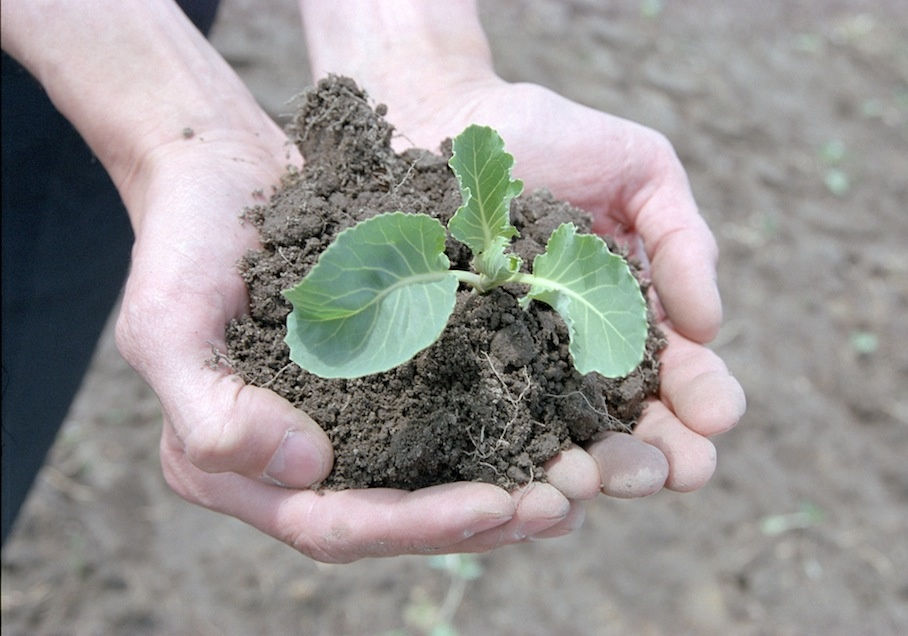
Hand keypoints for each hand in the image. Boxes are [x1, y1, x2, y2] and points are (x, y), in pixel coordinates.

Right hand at [115, 122, 588, 561]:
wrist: (220, 171)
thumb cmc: (182, 242)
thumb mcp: (167, 325)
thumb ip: (212, 415)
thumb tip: (304, 470)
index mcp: (237, 469)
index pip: (332, 525)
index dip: (415, 525)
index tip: (495, 504)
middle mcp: (292, 462)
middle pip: (394, 518)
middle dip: (477, 520)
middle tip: (560, 508)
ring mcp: (338, 422)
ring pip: (426, 481)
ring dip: (501, 490)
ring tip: (573, 486)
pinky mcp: (377, 380)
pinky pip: (439, 421)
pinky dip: (494, 432)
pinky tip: (550, 429)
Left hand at [374, 77, 745, 500]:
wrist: (447, 121)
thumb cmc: (549, 138)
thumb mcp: (641, 170)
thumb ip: (684, 242)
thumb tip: (710, 329)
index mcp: (632, 315)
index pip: (681, 375)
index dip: (705, 401)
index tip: (716, 417)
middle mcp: (581, 354)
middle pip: (630, 427)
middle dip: (656, 457)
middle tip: (669, 472)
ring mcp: (520, 366)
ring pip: (566, 439)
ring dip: (594, 470)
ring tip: (598, 480)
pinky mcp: (463, 366)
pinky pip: (492, 420)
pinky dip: (516, 453)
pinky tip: (533, 474)